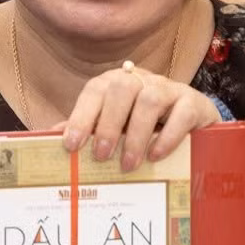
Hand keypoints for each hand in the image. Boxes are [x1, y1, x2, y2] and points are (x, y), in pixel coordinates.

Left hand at [62, 63, 218, 170]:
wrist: (194, 126)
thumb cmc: (148, 128)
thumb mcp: (117, 128)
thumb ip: (88, 129)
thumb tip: (49, 136)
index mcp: (117, 84)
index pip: (95, 90)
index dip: (81, 115)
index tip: (71, 145)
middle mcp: (143, 81)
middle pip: (122, 89)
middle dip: (108, 124)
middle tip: (102, 157)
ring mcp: (170, 89)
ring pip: (150, 98)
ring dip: (136, 134)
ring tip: (129, 164)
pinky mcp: (195, 103)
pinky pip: (182, 113)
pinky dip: (168, 136)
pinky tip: (156, 156)